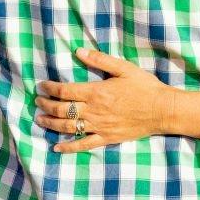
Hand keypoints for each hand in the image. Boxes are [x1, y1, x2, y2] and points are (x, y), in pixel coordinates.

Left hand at [35, 48, 176, 151]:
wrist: (162, 110)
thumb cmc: (144, 86)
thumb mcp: (123, 68)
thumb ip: (100, 60)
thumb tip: (78, 51)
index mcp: (96, 92)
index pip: (65, 91)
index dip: (50, 88)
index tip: (42, 86)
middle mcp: (94, 111)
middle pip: (62, 109)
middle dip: (46, 105)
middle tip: (37, 102)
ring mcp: (99, 126)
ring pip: (68, 127)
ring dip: (51, 123)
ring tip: (40, 119)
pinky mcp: (106, 138)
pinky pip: (83, 145)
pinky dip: (68, 147)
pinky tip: (56, 147)